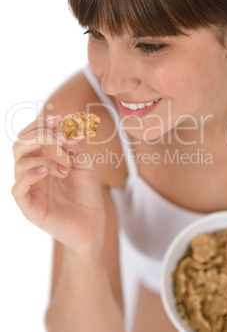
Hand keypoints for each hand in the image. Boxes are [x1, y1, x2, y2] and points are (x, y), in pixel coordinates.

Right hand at [12, 116, 104, 254]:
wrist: (92, 224)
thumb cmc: (87, 194)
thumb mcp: (85, 163)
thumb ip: (75, 145)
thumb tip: (65, 128)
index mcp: (42, 159)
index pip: (30, 135)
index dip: (41, 124)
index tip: (59, 119)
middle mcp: (32, 172)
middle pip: (19, 145)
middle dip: (39, 135)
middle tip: (60, 138)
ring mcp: (29, 189)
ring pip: (19, 163)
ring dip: (44, 158)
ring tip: (66, 168)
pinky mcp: (29, 207)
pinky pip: (18, 188)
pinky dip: (30, 175)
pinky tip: (47, 172)